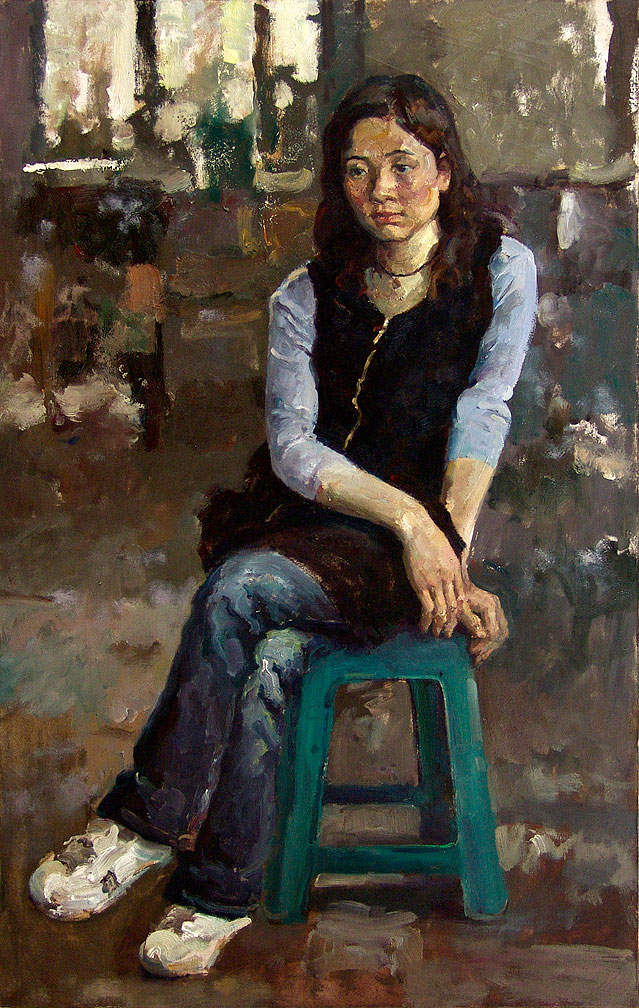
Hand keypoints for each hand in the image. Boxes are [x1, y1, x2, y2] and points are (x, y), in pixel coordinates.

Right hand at [398, 507, 470, 637]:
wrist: (417, 529)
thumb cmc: (431, 538)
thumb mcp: (448, 552)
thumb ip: (452, 567)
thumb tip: (454, 577)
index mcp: (456, 571)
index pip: (463, 598)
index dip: (462, 613)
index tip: (459, 623)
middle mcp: (449, 579)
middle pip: (455, 608)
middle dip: (453, 624)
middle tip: (449, 634)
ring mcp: (435, 583)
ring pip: (443, 611)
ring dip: (440, 625)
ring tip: (436, 633)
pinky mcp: (421, 585)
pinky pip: (427, 608)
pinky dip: (426, 620)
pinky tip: (423, 626)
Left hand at [459, 581, 507, 663]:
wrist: (455, 585)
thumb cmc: (454, 597)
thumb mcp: (459, 609)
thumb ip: (470, 621)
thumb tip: (481, 635)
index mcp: (490, 604)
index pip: (493, 631)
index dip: (483, 644)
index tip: (471, 652)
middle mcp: (497, 606)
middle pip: (500, 634)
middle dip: (487, 648)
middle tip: (475, 658)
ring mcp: (498, 610)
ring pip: (502, 634)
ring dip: (490, 648)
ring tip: (477, 658)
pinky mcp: (496, 614)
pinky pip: (500, 632)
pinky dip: (492, 643)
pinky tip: (482, 652)